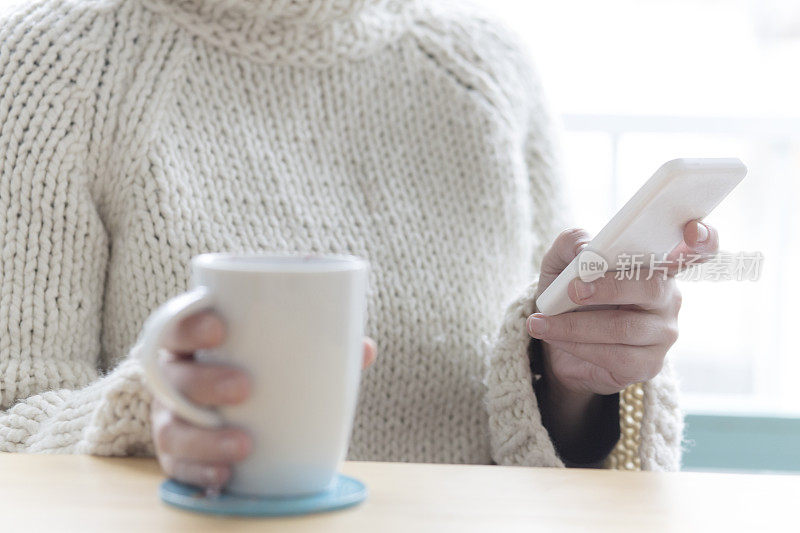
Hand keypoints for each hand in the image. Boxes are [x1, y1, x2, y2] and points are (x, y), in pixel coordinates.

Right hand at [151, 310, 377, 488]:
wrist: (227, 406)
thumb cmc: (255, 365)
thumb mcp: (279, 347)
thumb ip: (317, 341)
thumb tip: (364, 348)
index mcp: (192, 343)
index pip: (179, 325)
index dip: (191, 325)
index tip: (220, 328)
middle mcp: (174, 379)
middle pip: (174, 378)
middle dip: (205, 382)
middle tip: (245, 388)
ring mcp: (171, 418)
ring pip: (171, 428)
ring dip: (205, 439)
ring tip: (244, 445)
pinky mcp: (177, 455)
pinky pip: (178, 468)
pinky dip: (200, 473)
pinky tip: (225, 476)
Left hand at [529, 220, 718, 395]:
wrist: (554, 342)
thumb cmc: (566, 295)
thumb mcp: (559, 264)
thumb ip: (570, 243)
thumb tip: (587, 245)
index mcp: (656, 264)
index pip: (698, 248)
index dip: (703, 238)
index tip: (692, 231)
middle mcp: (668, 297)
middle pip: (651, 287)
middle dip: (607, 288)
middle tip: (572, 289)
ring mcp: (663, 334)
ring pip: (624, 328)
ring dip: (575, 325)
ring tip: (540, 322)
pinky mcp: (648, 365)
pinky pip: (615, 356)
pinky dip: (577, 346)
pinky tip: (556, 340)